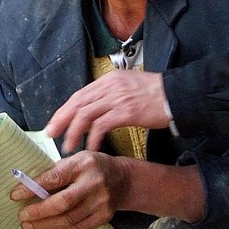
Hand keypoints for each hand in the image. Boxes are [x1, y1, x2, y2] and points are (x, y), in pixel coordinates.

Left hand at [9, 151, 124, 228]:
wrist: (123, 179)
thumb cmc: (92, 167)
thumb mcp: (75, 160)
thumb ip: (55, 172)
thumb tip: (27, 186)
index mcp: (82, 164)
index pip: (54, 178)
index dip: (32, 188)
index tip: (15, 195)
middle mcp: (93, 183)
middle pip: (62, 203)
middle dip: (38, 211)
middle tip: (21, 215)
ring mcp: (101, 202)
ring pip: (69, 219)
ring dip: (45, 224)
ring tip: (29, 225)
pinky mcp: (103, 217)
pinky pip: (77, 227)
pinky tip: (47, 227)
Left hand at [45, 70, 170, 152]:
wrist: (178, 94)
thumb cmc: (156, 94)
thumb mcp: (128, 87)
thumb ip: (110, 96)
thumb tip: (93, 110)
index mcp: (108, 80)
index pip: (79, 95)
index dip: (64, 110)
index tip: (54, 123)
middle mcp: (109, 86)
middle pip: (77, 103)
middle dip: (61, 120)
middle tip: (51, 135)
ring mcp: (117, 98)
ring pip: (85, 114)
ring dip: (74, 132)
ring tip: (68, 146)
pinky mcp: (126, 112)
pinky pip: (101, 126)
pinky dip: (93, 138)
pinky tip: (90, 148)